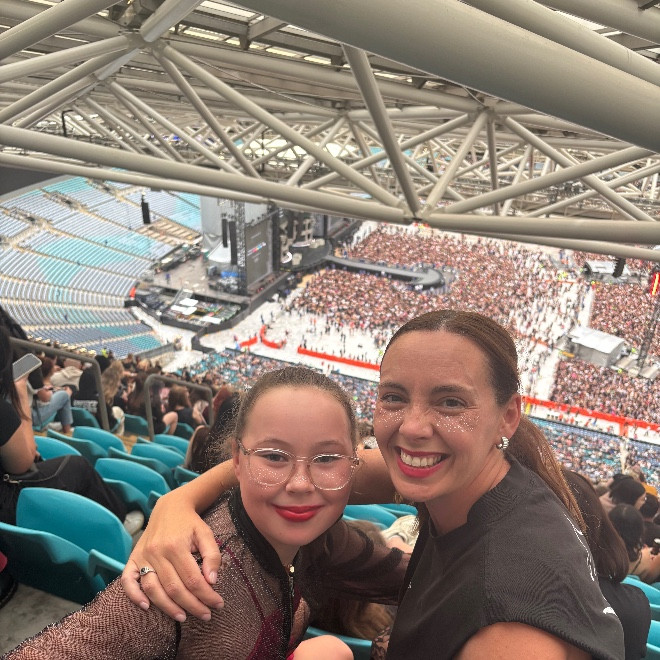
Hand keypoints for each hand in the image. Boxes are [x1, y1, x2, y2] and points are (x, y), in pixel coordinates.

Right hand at [121, 494, 223, 620]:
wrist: (169, 507)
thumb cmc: (190, 523)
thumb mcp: (206, 533)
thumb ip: (212, 555)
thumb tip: (212, 581)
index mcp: (176, 545)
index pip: (192, 579)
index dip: (206, 595)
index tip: (217, 604)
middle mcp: (156, 552)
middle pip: (174, 588)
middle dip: (192, 605)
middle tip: (206, 615)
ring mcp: (142, 556)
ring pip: (153, 589)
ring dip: (167, 607)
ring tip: (184, 617)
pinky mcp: (133, 558)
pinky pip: (128, 580)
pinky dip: (134, 596)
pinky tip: (146, 607)